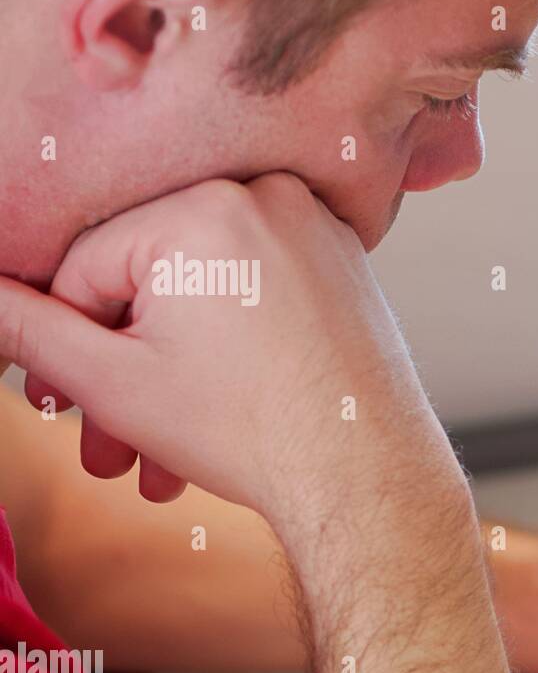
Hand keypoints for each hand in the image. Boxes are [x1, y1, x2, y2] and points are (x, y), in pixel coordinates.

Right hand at [0, 174, 461, 521]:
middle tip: (108, 448)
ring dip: (174, 379)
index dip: (68, 348)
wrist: (368, 474)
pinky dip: (232, 348)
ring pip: (207, 298)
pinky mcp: (344, 261)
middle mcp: (263, 198)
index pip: (87, 268)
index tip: (62, 406)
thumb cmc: (252, 432)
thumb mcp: (111, 382)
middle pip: (151, 285)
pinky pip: (260, 295)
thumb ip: (29, 332)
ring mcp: (313, 227)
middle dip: (123, 377)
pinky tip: (217, 417)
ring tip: (160, 460)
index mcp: (199, 207)